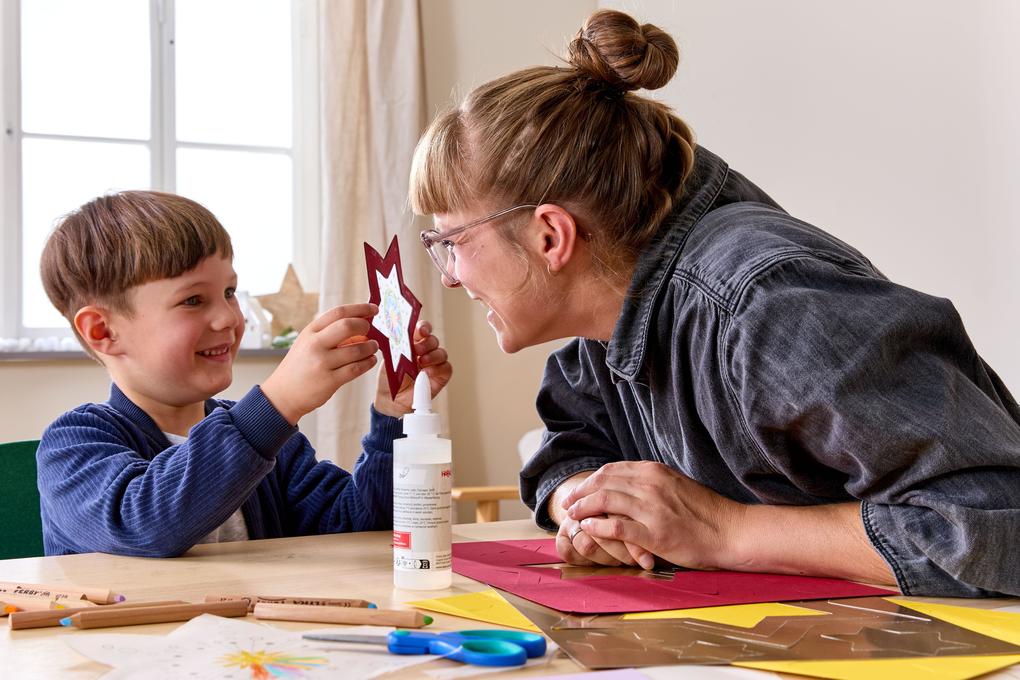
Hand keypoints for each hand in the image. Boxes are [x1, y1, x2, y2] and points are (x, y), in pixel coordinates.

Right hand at [261, 303, 378, 424]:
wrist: (283, 394)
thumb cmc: (299, 366)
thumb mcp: (306, 342)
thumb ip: (327, 332)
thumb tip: (359, 321)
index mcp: (310, 331)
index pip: (338, 312)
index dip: (360, 308)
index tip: (373, 309)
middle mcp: (315, 344)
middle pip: (347, 326)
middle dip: (364, 326)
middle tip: (369, 331)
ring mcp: (322, 363)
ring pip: (356, 349)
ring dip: (370, 347)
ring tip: (373, 347)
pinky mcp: (329, 381)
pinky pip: (356, 369)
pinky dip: (368, 363)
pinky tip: (370, 360)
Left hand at [374, 320, 452, 417]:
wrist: (390, 399)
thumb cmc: (389, 378)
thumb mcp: (389, 359)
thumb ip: (395, 347)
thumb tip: (397, 335)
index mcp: (413, 343)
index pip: (422, 330)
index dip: (424, 327)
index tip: (421, 330)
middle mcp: (425, 352)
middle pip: (433, 340)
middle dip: (427, 342)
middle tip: (417, 349)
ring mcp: (433, 364)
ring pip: (441, 353)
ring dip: (433, 355)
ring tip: (422, 362)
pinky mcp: (440, 377)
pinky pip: (446, 368)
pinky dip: (438, 369)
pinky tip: (427, 373)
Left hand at [563, 461, 743, 569]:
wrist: (731, 531)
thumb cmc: (705, 512)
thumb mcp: (676, 485)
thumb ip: (651, 482)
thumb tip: (629, 483)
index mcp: (655, 471)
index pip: (612, 470)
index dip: (591, 480)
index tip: (579, 490)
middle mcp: (651, 485)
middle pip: (603, 482)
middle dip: (581, 493)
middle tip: (568, 505)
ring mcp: (652, 508)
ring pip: (605, 501)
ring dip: (584, 509)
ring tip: (573, 517)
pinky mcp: (655, 533)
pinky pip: (617, 527)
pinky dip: (598, 527)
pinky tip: (589, 530)